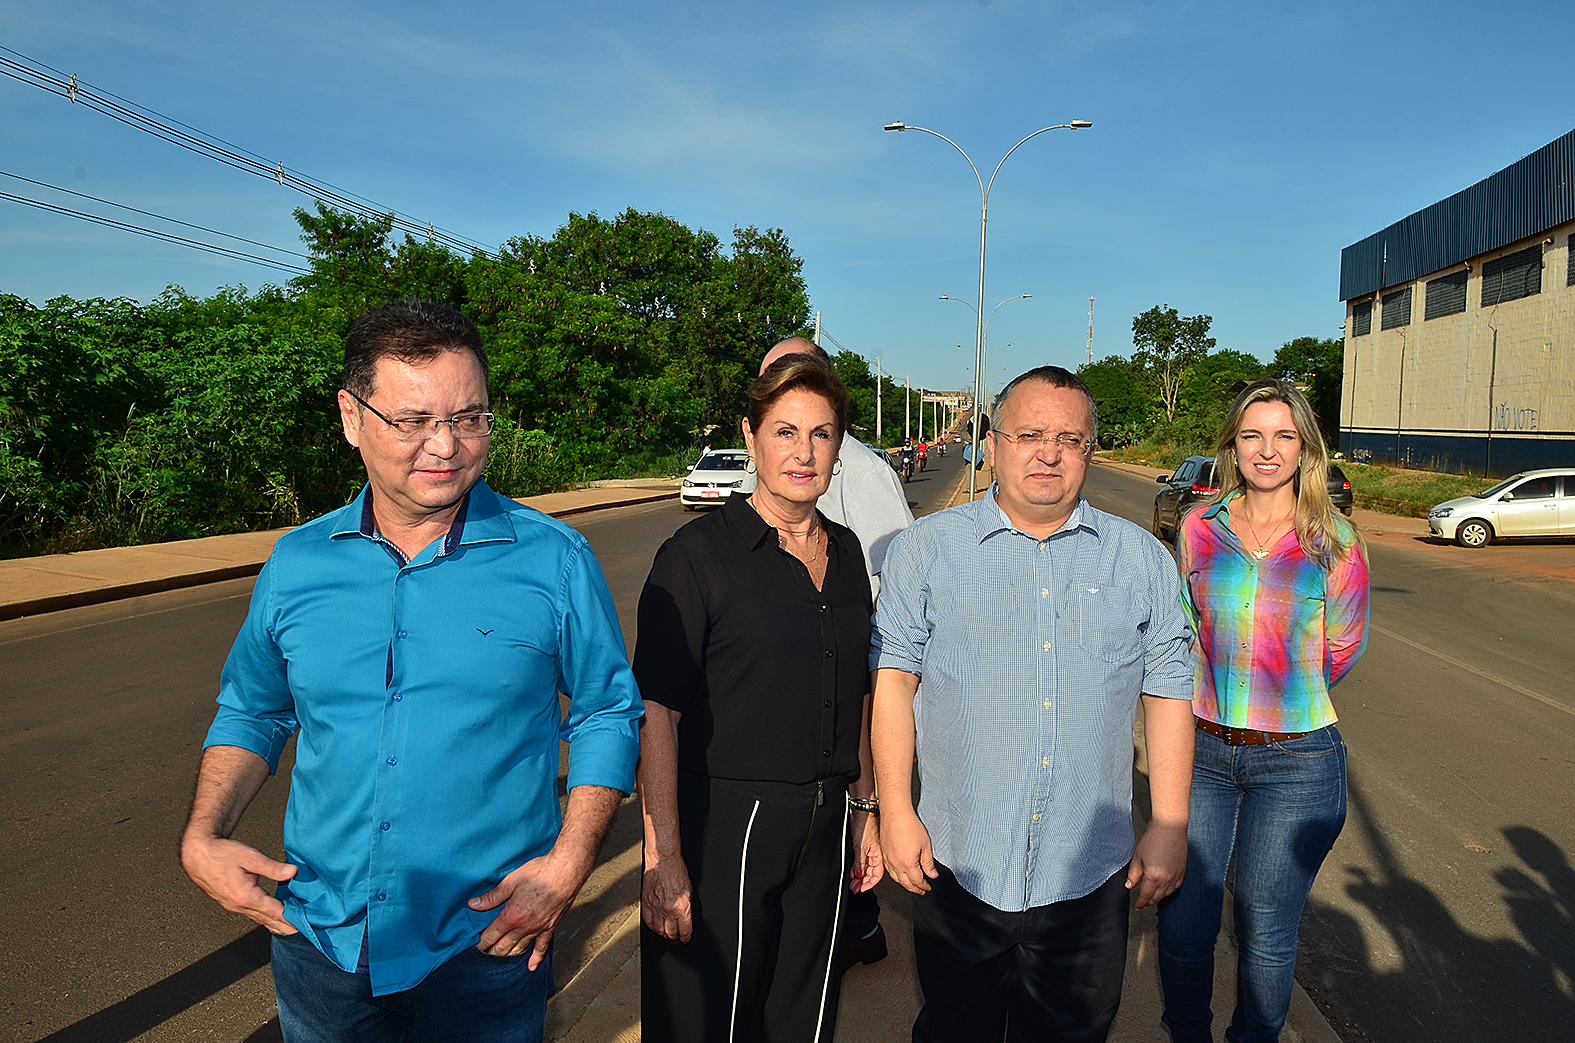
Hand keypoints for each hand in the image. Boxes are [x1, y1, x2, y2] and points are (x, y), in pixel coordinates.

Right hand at [180, 834, 298, 933]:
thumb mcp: (250, 857)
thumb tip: (292, 872)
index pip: (274, 911)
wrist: (199, 855)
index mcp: (245, 896)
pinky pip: (250, 914)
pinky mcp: (231, 903)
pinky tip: (269, 918)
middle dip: (284, 927)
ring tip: (289, 929)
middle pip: (267, 920)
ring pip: (258, 919)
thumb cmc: (221, 854)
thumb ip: (272, 867)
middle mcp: (239, 905)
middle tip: (301, 931)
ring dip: (274, 924)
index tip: (304, 923)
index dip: (290, 917)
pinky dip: (263, 918)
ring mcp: (234, 906)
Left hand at [469, 850, 587, 969]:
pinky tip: (531, 967)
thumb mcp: (511, 881)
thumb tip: (473, 904)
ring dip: (508, 956)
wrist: (565, 871)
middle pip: (503, 945)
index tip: (474, 946)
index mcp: (512, 915)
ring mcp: (538, 928)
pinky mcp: (551, 927)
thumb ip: (492, 896)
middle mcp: (524, 926)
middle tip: (482, 958)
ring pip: (520, 948)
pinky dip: (536, 958)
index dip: (481, 941)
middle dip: (491, 952)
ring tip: (498, 962)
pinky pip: (542, 947)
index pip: (492, 934)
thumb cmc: (540, 872)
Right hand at [642, 850, 693, 942]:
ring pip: (659, 930)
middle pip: (671, 932)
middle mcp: (668, 910)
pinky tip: (655, 926)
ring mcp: (656, 907)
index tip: (686, 939)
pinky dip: (652, 926)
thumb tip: (686, 919)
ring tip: (666, 933)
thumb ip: (687, 907)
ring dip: (663, 933)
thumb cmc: (677, 871)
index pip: (685, 930)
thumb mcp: (689, 891)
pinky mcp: (646, 903)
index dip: (686, 937)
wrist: (663, 860)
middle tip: (676, 935)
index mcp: (681, 907)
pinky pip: (648, 921)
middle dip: (675, 936)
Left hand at [850, 811, 884, 893]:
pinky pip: (861, 862)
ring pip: (865, 869)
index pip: (876, 875)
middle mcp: (875, 855)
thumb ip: (859, 863)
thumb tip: (859, 876)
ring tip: (852, 883)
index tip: (862, 889)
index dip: (869, 884)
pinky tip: (852, 873)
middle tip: (854, 889)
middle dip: (862, 883)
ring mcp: (869, 852)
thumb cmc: (864, 826)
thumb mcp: (860, 848)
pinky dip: (856, 869)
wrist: (860, 813)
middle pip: (870, 874)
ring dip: (859, 877)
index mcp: (878, 856)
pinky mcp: (863, 848)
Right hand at [879, 808, 936, 894]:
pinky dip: (896, 877)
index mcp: (907, 864)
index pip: (917, 881)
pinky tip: (900, 874)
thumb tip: (932, 875)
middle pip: (906, 884)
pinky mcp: (883, 855)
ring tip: (912, 885)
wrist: (895, 813)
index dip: (924, 886)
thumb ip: (929, 863)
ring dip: (905, 884)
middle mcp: (896, 864)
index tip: (929, 887)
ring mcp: (888, 860)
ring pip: (896, 879)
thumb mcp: (926, 845)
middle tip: (922, 891)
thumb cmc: (910, 825)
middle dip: (915, 889)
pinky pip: (889, 871)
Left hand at [1127, 821, 1187, 908]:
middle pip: (1156, 898)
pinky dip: (1168, 892)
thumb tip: (1129, 885)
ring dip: (1158, 898)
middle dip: (1148, 902)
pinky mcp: (1182, 872)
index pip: (1145, 896)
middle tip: (1142, 903)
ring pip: (1166, 895)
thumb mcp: (1137, 857)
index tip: (1137, 906)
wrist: (1170, 828)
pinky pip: (1175, 888)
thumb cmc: (1154, 839)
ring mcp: (1176, 877)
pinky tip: (1164, 889)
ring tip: (1151, 897)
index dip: (1140, 903)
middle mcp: (1167, 880)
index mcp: (1154, 877)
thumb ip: (1133, 874)